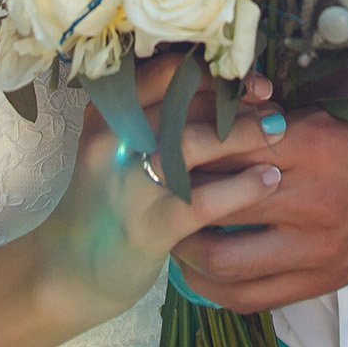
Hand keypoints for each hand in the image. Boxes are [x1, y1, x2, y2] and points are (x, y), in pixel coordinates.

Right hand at [29, 97, 281, 331]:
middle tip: (275, 107)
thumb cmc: (104, 205)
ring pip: (195, 143)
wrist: (67, 273)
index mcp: (107, 114)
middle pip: (185, 103)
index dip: (213, 73)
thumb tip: (222, 94)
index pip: (165, 73)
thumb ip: (154, 121)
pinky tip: (269, 181)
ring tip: (280, 134)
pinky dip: (243, 187)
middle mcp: (113, 141)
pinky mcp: (149, 225)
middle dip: (237, 102)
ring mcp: (129, 184)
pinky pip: (204, 199)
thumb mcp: (115, 150)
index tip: (249, 82)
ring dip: (246, 136)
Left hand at [169, 75, 347, 312]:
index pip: (221, 146)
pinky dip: (215, 288)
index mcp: (311, 144)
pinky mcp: (326, 279)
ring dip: (184, 248)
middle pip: (210, 202)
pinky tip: (198, 270)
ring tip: (168, 228)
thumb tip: (223, 89)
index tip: (156, 138)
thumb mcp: (341, 92)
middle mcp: (310, 201)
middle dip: (170, 194)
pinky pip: (253, 297)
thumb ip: (284, 98)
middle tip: (148, 185)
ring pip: (221, 261)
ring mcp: (317, 248)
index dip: (180, 142)